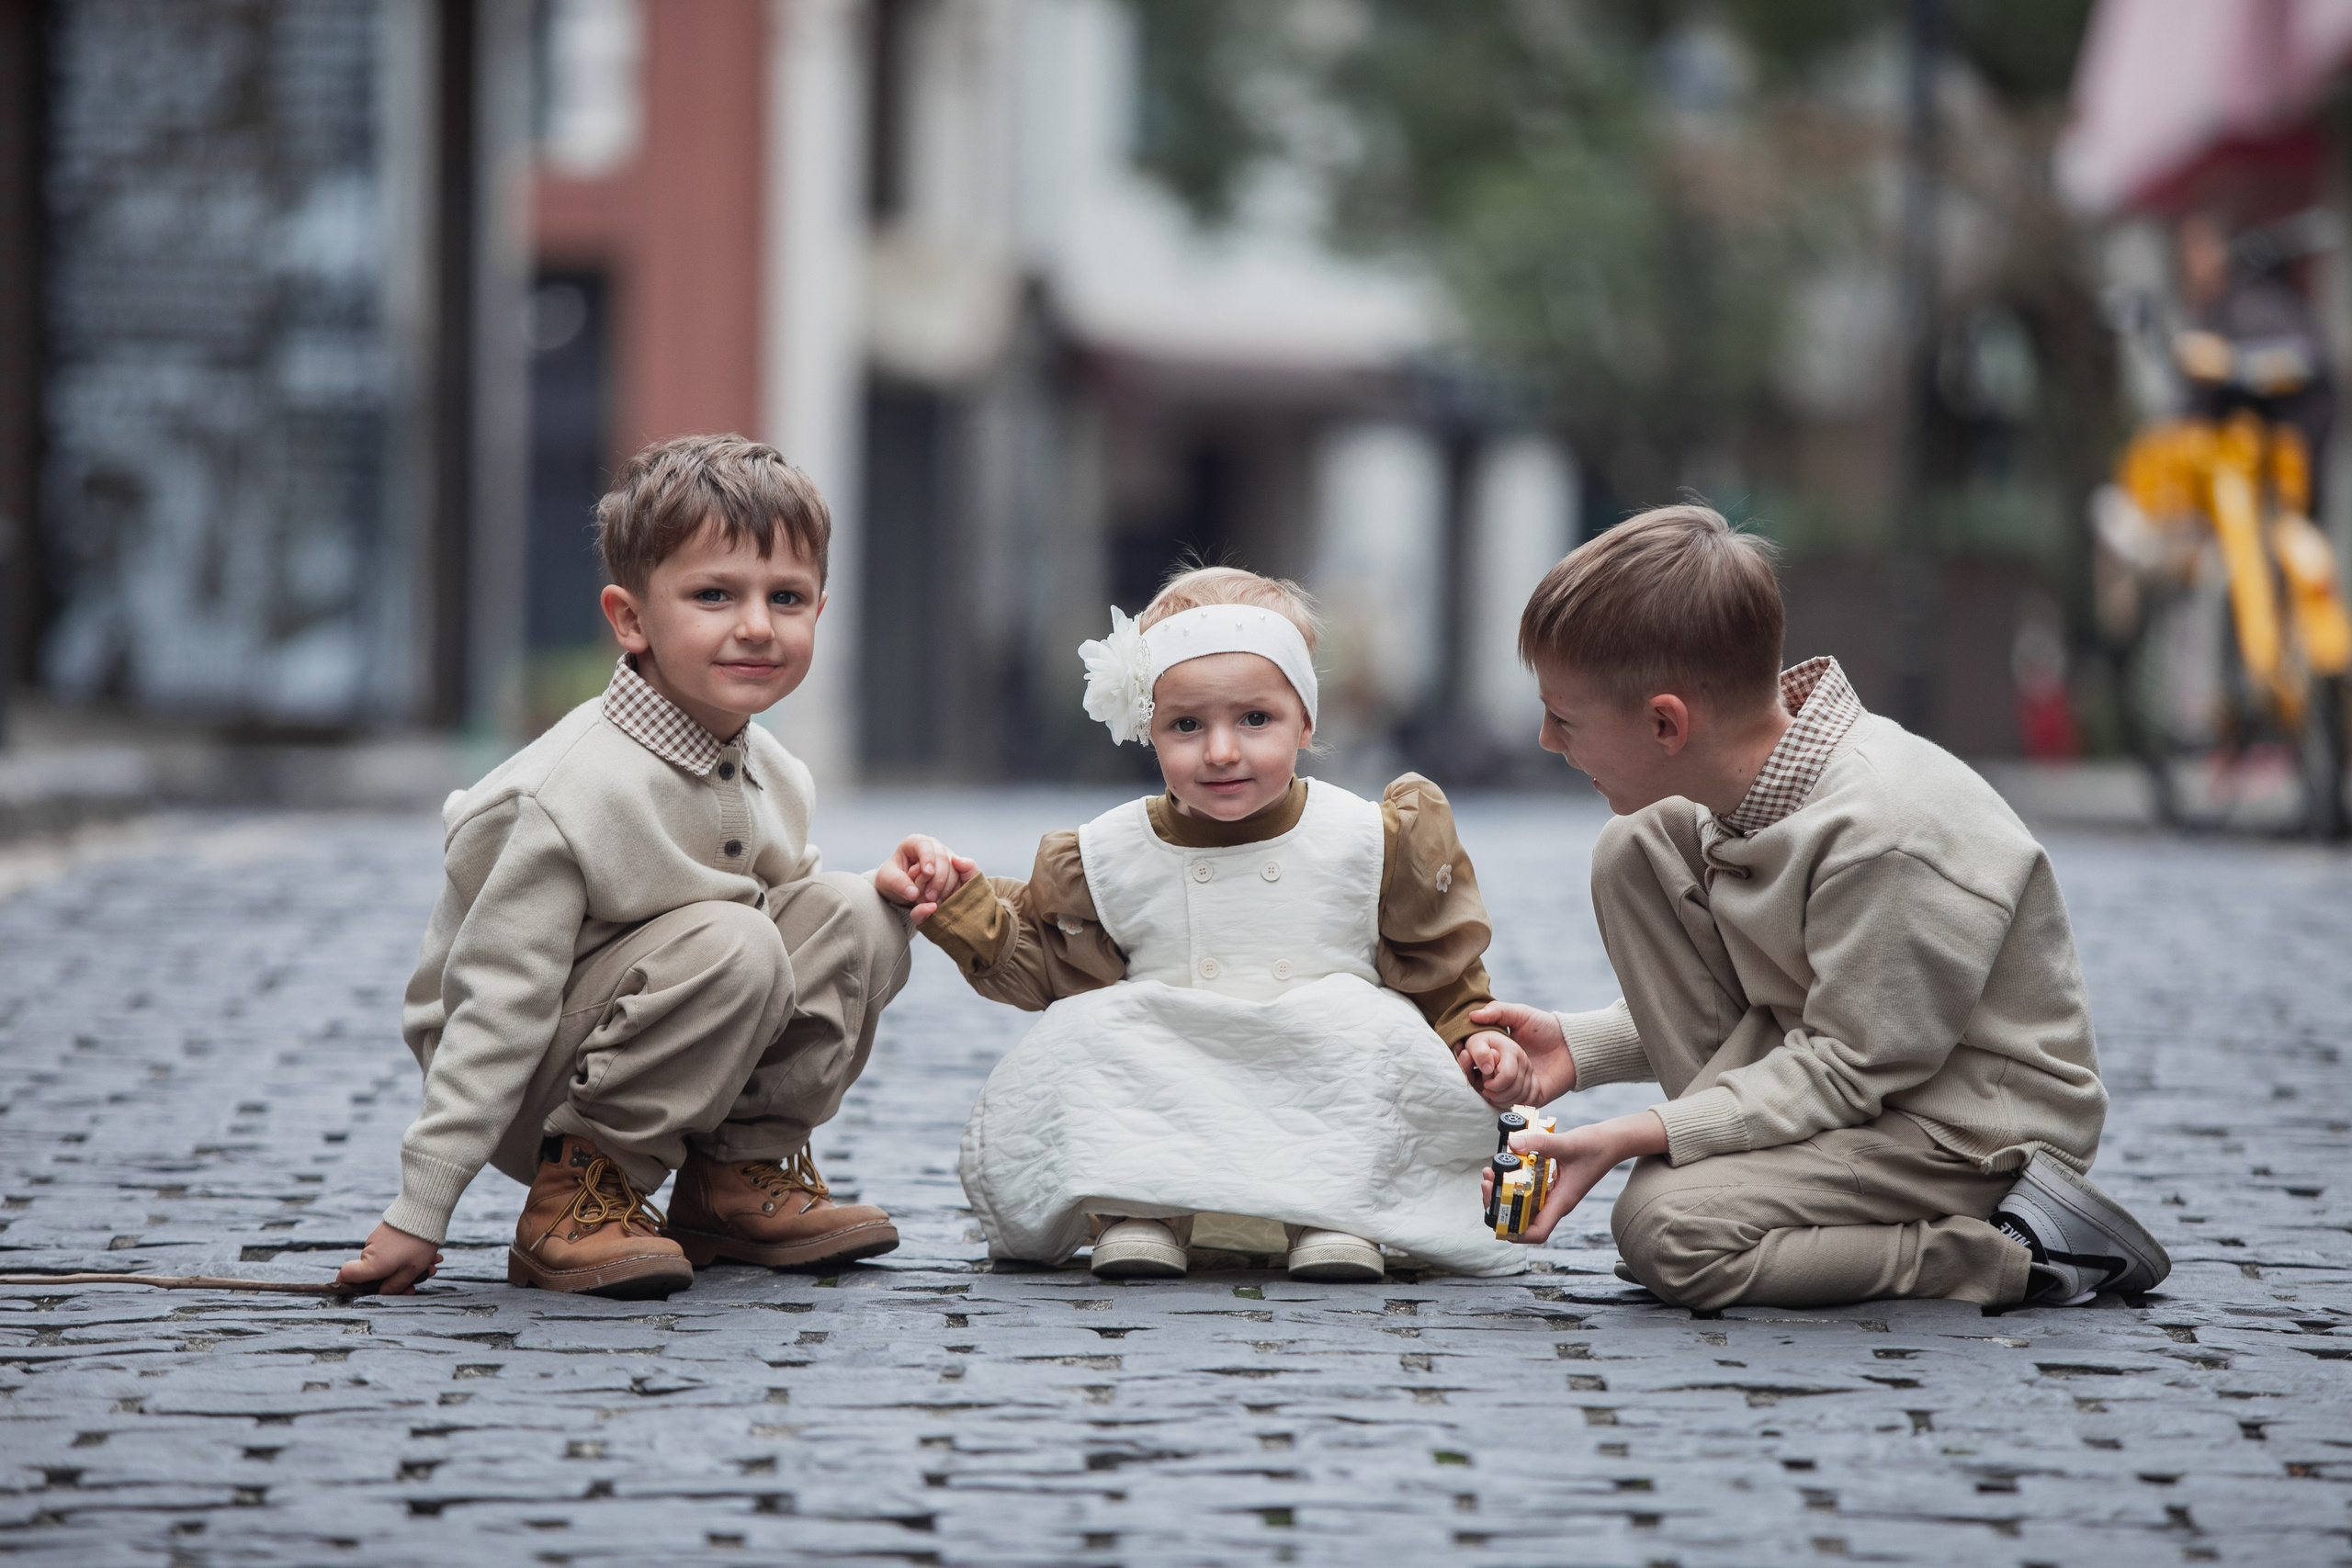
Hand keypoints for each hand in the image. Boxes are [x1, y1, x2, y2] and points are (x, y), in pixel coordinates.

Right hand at [337, 1221, 441, 1294]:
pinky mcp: (385, 1231)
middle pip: (375, 1272)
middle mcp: (369, 1251)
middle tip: (425, 1274)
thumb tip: (382, 1292)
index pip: (345, 1275)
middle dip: (400, 1277)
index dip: (349, 1285)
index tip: (367, 1289)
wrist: (424, 1209)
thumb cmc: (418, 1243)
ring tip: (433, 1261)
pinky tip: (429, 1253)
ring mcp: (376, 1240)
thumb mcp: (412, 1270)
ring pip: (389, 1260)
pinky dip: (408, 1253)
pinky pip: (393, 1249)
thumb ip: (395, 1286)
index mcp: (372, 1265)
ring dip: (410, 1264)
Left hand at [876, 835, 977, 923]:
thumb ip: (898, 884)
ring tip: (932, 902)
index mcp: (915, 843)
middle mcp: (935, 847)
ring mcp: (948, 859)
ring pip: (955, 870)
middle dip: (937, 879)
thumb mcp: (887, 881)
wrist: (902, 889)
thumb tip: (914, 893)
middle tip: (928, 898)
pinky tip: (944, 902)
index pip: (925, 845)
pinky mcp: (956, 873)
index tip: (927, 873)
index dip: (928, 858)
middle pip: (943, 858)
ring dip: (946, 889)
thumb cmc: (893, 879)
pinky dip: (955, 892)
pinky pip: (963, 880)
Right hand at [1455, 1001, 1573, 1107]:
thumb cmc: (1546, 1027)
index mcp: (1493, 1052)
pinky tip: (1531, 1081)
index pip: (1468, 1061)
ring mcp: (1511, 1086)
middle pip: (1476, 1082)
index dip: (1465, 1060)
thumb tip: (1472, 1015)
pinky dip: (1518, 1094)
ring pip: (1494, 1095)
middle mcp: (1498, 1071)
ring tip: (1523, 1069)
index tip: (1467, 1055)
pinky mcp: (1525, 1099)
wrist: (1573, 1047)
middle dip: (1486, 1075)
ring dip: (1506, 1084)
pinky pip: (1512, 1104)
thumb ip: (1497, 1011)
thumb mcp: (1521, 1014)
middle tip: (1494, 1066)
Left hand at [1479, 1111, 1669, 1245]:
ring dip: (1504, 1192)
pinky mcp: (1553, 1183)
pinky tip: (1506, 1165)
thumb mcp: (1566, 1143)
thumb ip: (1539, 1143)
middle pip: (1523, 1220)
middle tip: (1487, 1184)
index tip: (1496, 1218)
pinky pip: (1529, 1189)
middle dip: (1500, 1207)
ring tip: (1490, 1173)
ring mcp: (1554, 1194)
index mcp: (1561, 1202)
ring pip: (1524, 1204)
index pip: (1537, 1233)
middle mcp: (1556, 1202)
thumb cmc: (1596, 1146)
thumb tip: (1511, 1144)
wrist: (1613, 1141)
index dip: (1515, 1234)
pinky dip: (1515, 1181)